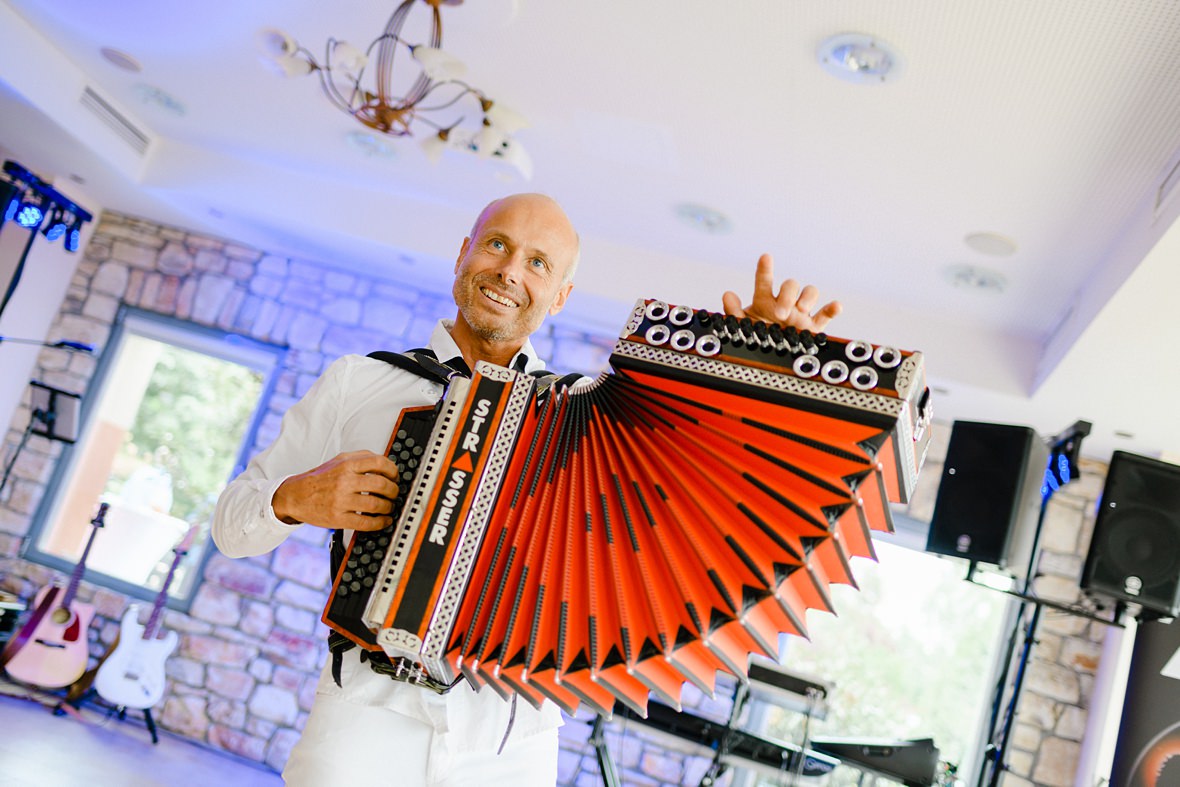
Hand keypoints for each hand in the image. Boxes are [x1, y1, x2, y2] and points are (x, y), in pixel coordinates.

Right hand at [272, 450, 399, 530]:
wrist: (296, 496)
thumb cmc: (320, 479)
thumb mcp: (339, 460)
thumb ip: (361, 458)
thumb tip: (385, 464)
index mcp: (347, 465)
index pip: (380, 463)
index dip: (393, 471)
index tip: (395, 477)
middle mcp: (345, 481)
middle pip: (382, 485)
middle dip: (394, 491)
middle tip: (394, 494)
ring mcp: (341, 501)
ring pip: (376, 505)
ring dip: (389, 507)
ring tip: (389, 507)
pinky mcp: (338, 518)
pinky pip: (366, 523)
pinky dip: (380, 523)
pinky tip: (384, 520)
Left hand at [721, 253, 841, 331]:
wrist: (770, 352)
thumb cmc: (757, 335)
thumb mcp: (741, 326)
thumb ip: (733, 312)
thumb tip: (727, 295)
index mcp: (765, 301)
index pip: (764, 281)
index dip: (765, 269)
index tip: (766, 257)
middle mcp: (784, 302)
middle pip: (791, 285)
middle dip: (787, 296)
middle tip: (780, 314)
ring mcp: (800, 312)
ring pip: (809, 293)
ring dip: (807, 298)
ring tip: (801, 310)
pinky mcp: (812, 326)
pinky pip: (825, 314)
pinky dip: (832, 309)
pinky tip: (836, 306)